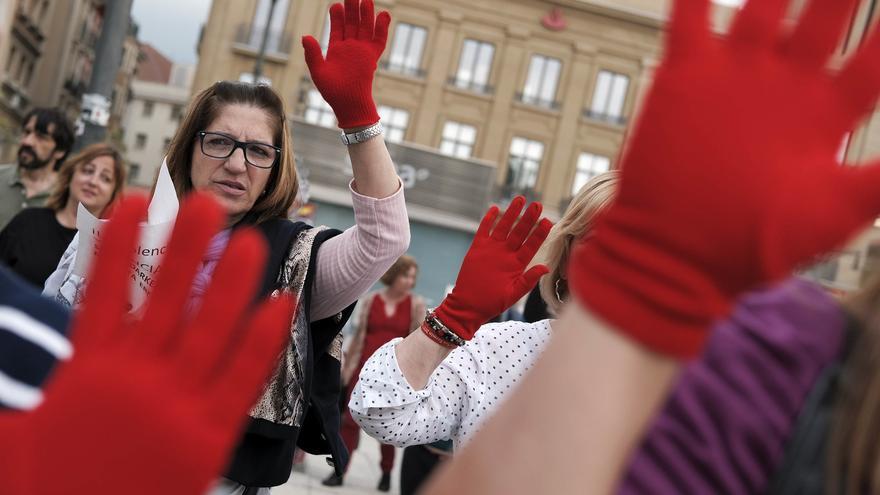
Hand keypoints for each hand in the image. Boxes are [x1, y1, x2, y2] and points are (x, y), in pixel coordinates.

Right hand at [0, 193, 294, 494]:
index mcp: (88, 374)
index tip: (130, 203)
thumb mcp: (16, 436)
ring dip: (229, 281)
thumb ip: (18, 391)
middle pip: (164, 297)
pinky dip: (261, 341)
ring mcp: (177, 406)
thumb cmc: (49, 486)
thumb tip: (8, 334)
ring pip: (210, 328)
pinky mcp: (211, 437)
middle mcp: (136, 380)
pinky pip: (243, 378)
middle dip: (184, 246)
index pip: (101, 293)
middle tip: (205, 202)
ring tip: (247, 239)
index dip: (116, 246)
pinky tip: (278, 305)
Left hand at [302, 0, 389, 128]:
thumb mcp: (318, 71)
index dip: (337, 15)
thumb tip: (305, 36)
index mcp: (336, 49)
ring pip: (365, 28)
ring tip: (367, 0)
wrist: (348, 104)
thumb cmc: (332, 91)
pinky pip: (379, 40)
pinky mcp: (372, 57)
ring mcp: (362, 51)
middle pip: (352, 23)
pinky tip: (384, 15)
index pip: (338, 27)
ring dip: (366, 14)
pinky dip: (382, 28)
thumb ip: (312, 53)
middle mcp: (350, 47)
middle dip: (352, 9)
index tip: (336, 5)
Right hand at [435, 197, 551, 340]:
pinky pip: (484, 230)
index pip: (531, 245)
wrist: (468, 306)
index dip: (539, 233)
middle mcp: (506, 254)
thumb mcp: (513, 294)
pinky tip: (495, 208)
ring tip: (520, 199)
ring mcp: (492, 250)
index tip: (548, 221)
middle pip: (520, 232)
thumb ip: (528, 280)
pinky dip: (489, 220)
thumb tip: (546, 267)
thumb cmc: (492, 303)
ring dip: (511, 213)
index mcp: (517, 264)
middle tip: (538, 204)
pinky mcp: (477, 249)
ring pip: (504, 227)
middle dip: (528, 218)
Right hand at [568, 0, 879, 357]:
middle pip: (830, 9)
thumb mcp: (840, 209)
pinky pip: (693, 14)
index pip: (876, 52)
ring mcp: (736, 74)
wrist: (676, 258)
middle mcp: (786, 84)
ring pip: (766, 1)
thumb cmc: (756, 245)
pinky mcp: (687, 74)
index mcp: (827, 111)